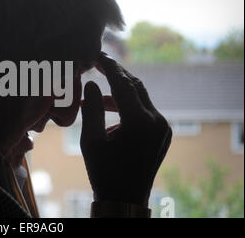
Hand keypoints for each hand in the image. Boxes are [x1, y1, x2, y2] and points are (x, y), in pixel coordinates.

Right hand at [80, 53, 171, 206]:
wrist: (124, 200)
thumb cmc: (104, 172)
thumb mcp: (91, 140)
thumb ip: (91, 109)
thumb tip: (90, 83)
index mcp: (140, 122)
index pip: (123, 84)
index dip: (109, 67)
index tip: (98, 54)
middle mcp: (157, 121)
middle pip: (136, 87)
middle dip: (117, 75)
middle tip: (99, 65)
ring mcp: (163, 128)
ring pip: (141, 98)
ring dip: (120, 93)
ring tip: (97, 95)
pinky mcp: (162, 134)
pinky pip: (145, 112)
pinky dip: (128, 107)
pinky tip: (109, 111)